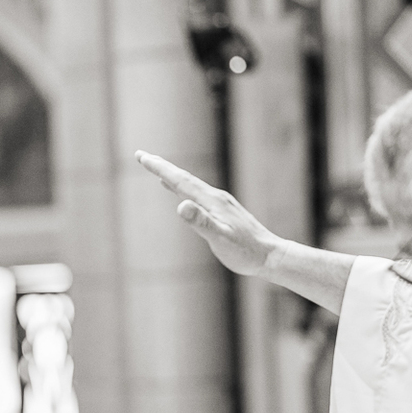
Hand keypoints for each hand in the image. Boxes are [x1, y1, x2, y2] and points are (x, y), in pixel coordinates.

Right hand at [135, 150, 285, 277]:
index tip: (142, 156)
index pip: (180, 180)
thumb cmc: (244, 252)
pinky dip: (184, 189)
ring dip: (172, 176)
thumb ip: (201, 222)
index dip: (160, 169)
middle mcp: (215, 196)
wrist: (270, 256)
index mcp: (211, 201)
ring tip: (157, 170)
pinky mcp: (223, 211)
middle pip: (184, 178)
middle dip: (162, 167)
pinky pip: (198, 194)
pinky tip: (180, 194)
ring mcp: (220, 203)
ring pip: (190, 185)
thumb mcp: (220, 238)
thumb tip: (180, 205)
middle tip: (141, 156)